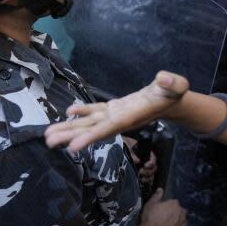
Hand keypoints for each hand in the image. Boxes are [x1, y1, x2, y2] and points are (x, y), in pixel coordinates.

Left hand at [45, 71, 188, 151]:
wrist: (172, 101)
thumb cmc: (174, 93)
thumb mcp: (177, 86)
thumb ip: (172, 83)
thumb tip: (163, 78)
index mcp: (132, 115)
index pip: (109, 128)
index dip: (91, 137)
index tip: (73, 146)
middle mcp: (120, 119)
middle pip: (93, 130)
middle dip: (71, 136)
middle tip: (49, 142)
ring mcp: (116, 114)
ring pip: (90, 123)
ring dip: (69, 128)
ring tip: (49, 134)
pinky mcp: (115, 108)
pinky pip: (96, 111)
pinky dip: (82, 111)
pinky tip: (69, 111)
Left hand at [128, 138, 157, 184]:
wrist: (118, 147)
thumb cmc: (124, 145)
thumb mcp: (127, 146)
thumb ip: (132, 153)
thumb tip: (138, 161)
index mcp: (146, 153)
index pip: (153, 158)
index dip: (151, 163)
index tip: (145, 165)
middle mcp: (146, 161)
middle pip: (154, 168)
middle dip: (148, 171)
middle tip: (141, 172)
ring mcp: (144, 168)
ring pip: (152, 174)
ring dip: (148, 178)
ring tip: (141, 179)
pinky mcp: (141, 174)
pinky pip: (148, 179)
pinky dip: (147, 182)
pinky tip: (142, 182)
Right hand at [138, 188, 186, 225]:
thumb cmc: (150, 219)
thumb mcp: (150, 205)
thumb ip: (157, 196)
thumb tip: (160, 189)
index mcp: (175, 204)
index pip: (173, 203)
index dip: (167, 208)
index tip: (162, 212)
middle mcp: (182, 212)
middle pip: (179, 211)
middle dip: (174, 214)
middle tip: (165, 220)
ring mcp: (184, 223)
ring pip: (182, 220)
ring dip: (177, 222)